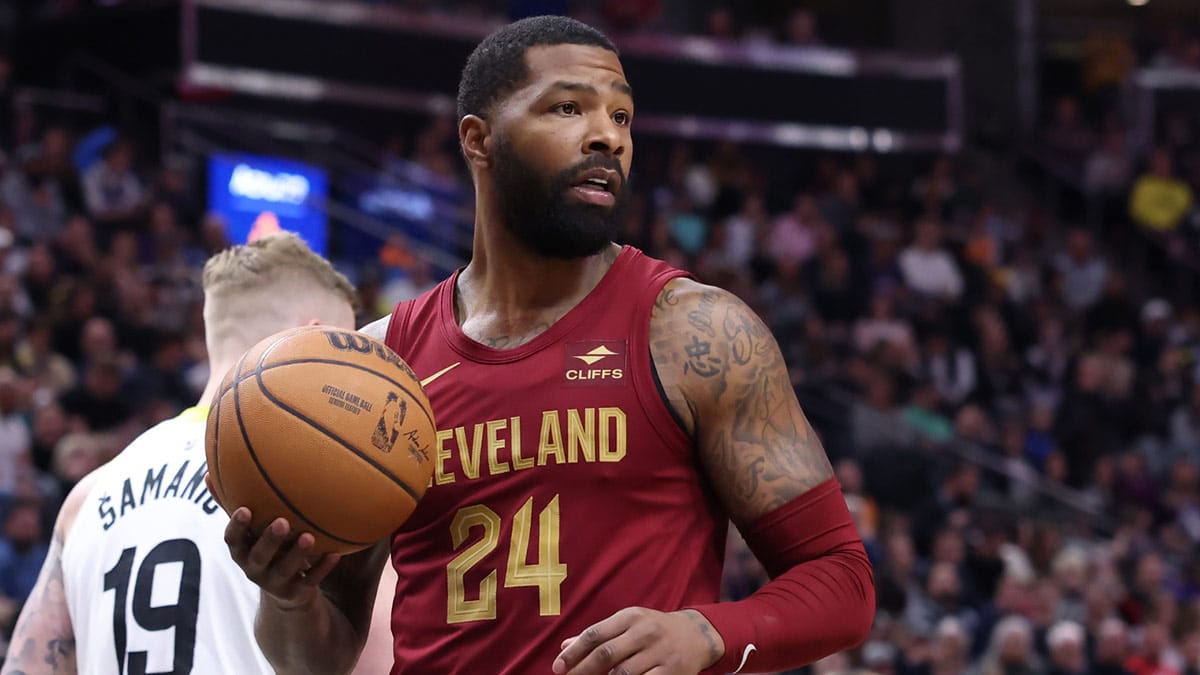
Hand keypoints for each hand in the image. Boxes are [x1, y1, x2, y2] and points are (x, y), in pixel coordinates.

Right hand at [219, 502, 340, 609]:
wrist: (286, 591)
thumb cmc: (266, 547)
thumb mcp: (250, 530)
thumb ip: (233, 504)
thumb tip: (208, 472)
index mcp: (242, 551)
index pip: (233, 540)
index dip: (237, 526)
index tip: (245, 509)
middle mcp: (255, 569)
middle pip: (258, 556)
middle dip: (269, 540)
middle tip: (282, 522)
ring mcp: (275, 583)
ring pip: (284, 570)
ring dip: (297, 554)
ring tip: (309, 537)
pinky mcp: (296, 594)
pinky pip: (310, 582)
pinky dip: (322, 569)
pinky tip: (336, 554)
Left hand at [552, 607, 723, 674]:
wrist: (696, 635)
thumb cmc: (653, 629)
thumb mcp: (627, 624)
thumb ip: (598, 636)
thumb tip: (565, 647)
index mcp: (630, 617)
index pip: (595, 634)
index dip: (574, 652)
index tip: (557, 667)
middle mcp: (645, 632)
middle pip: (606, 654)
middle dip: (582, 670)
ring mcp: (659, 652)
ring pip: (623, 673)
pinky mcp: (671, 672)